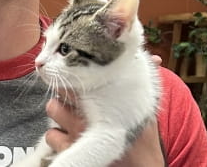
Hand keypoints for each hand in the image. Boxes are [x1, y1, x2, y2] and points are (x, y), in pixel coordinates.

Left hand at [43, 55, 165, 166]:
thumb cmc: (144, 139)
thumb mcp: (145, 107)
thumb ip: (142, 82)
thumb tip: (155, 58)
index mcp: (105, 99)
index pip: (78, 75)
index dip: (75, 72)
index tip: (77, 72)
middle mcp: (88, 113)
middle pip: (61, 89)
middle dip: (65, 89)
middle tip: (74, 95)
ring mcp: (76, 131)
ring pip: (52, 109)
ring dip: (59, 111)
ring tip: (70, 115)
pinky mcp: (69, 149)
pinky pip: (50, 135)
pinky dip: (57, 135)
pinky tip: (69, 136)